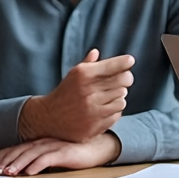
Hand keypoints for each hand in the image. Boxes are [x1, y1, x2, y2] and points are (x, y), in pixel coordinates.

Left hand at [0, 132, 121, 175]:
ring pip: (31, 154)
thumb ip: (35, 161)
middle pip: (18, 150)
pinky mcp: (65, 152)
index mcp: (37, 143)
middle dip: (3, 161)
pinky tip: (29, 172)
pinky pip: (48, 158)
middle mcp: (42, 142)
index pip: (13, 149)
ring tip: (7, 173)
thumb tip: (17, 173)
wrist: (97, 148)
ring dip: (17, 163)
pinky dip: (38, 165)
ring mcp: (53, 145)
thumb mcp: (50, 158)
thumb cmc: (72, 154)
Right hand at [18, 49, 132, 142]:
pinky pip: (117, 114)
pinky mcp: (95, 125)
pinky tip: (106, 108)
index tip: (130, 61)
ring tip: (110, 96)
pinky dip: (114, 110)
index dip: (125, 62)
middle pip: (123, 81)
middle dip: (125, 78)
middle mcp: (88, 91)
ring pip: (122, 98)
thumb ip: (88, 64)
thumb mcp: (73, 75)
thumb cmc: (65, 93)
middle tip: (123, 80)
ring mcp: (92, 110)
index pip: (114, 65)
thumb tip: (96, 52)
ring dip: (119, 96)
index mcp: (83, 74)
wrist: (48, 118)